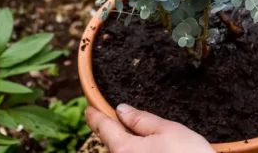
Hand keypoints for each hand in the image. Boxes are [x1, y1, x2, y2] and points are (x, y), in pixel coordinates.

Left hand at [86, 104, 212, 152]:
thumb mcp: (168, 130)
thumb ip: (142, 119)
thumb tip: (122, 109)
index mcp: (124, 149)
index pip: (105, 128)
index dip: (96, 116)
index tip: (89, 109)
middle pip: (114, 143)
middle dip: (116, 130)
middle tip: (118, 117)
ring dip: (129, 143)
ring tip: (143, 134)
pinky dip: (137, 151)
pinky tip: (151, 148)